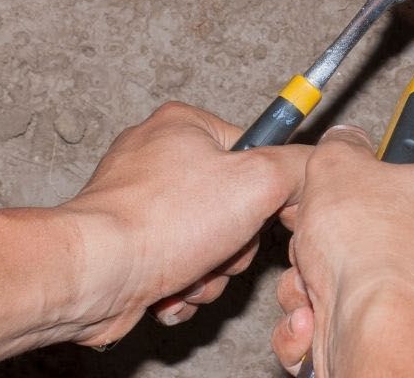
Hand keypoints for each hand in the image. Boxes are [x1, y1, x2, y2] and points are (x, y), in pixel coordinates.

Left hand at [59, 101, 307, 346]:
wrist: (98, 274)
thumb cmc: (163, 222)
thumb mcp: (256, 183)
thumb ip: (296, 167)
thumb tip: (315, 166)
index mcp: (184, 125)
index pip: (253, 151)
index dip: (267, 192)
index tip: (264, 213)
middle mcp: (157, 156)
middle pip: (232, 206)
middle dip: (233, 245)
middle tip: (220, 249)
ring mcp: (138, 201)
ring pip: (207, 244)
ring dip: (209, 273)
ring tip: (188, 274)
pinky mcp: (128, 243)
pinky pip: (176, 266)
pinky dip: (180, 287)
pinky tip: (167, 289)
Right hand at [271, 125, 413, 376]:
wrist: (378, 337)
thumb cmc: (374, 252)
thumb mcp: (338, 165)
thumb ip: (342, 147)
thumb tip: (345, 141)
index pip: (405, 180)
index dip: (356, 185)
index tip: (332, 189)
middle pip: (370, 237)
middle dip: (326, 244)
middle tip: (310, 241)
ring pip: (353, 285)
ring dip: (312, 286)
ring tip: (310, 287)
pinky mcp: (403, 345)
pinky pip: (348, 327)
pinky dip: (319, 326)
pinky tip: (314, 321)